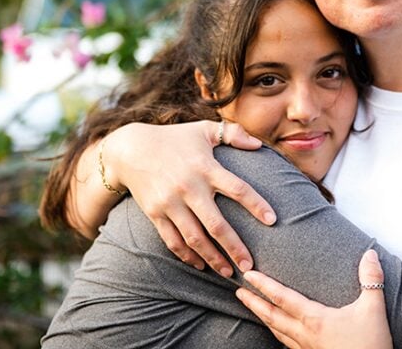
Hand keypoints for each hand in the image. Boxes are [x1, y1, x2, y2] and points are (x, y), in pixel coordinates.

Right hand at [99, 120, 268, 276]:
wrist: (129, 149)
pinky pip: (173, 241)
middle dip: (234, 247)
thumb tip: (258, 144)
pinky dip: (187, 256)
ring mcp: (170, 203)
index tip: (273, 220)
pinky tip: (201, 265)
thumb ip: (234, 133)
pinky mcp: (155, 214)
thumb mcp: (203, 129)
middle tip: (250, 266)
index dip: (256, 205)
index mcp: (205, 167)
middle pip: (216, 224)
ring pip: (194, 238)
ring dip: (212, 258)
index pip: (237, 188)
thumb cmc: (174, 138)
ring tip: (228, 273)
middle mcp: (189, 187)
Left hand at [236, 249, 391, 348]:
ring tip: (255, 309)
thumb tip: (370, 255)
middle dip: (254, 303)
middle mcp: (306, 336)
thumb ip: (371, 280)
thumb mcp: (373, 310)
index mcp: (315, 320)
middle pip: (272, 317)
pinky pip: (289, 345)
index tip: (249, 276)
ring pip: (278, 333)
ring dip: (264, 319)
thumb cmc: (370, 346)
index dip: (264, 286)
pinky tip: (281, 334)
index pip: (282, 298)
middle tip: (239, 292)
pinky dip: (279, 335)